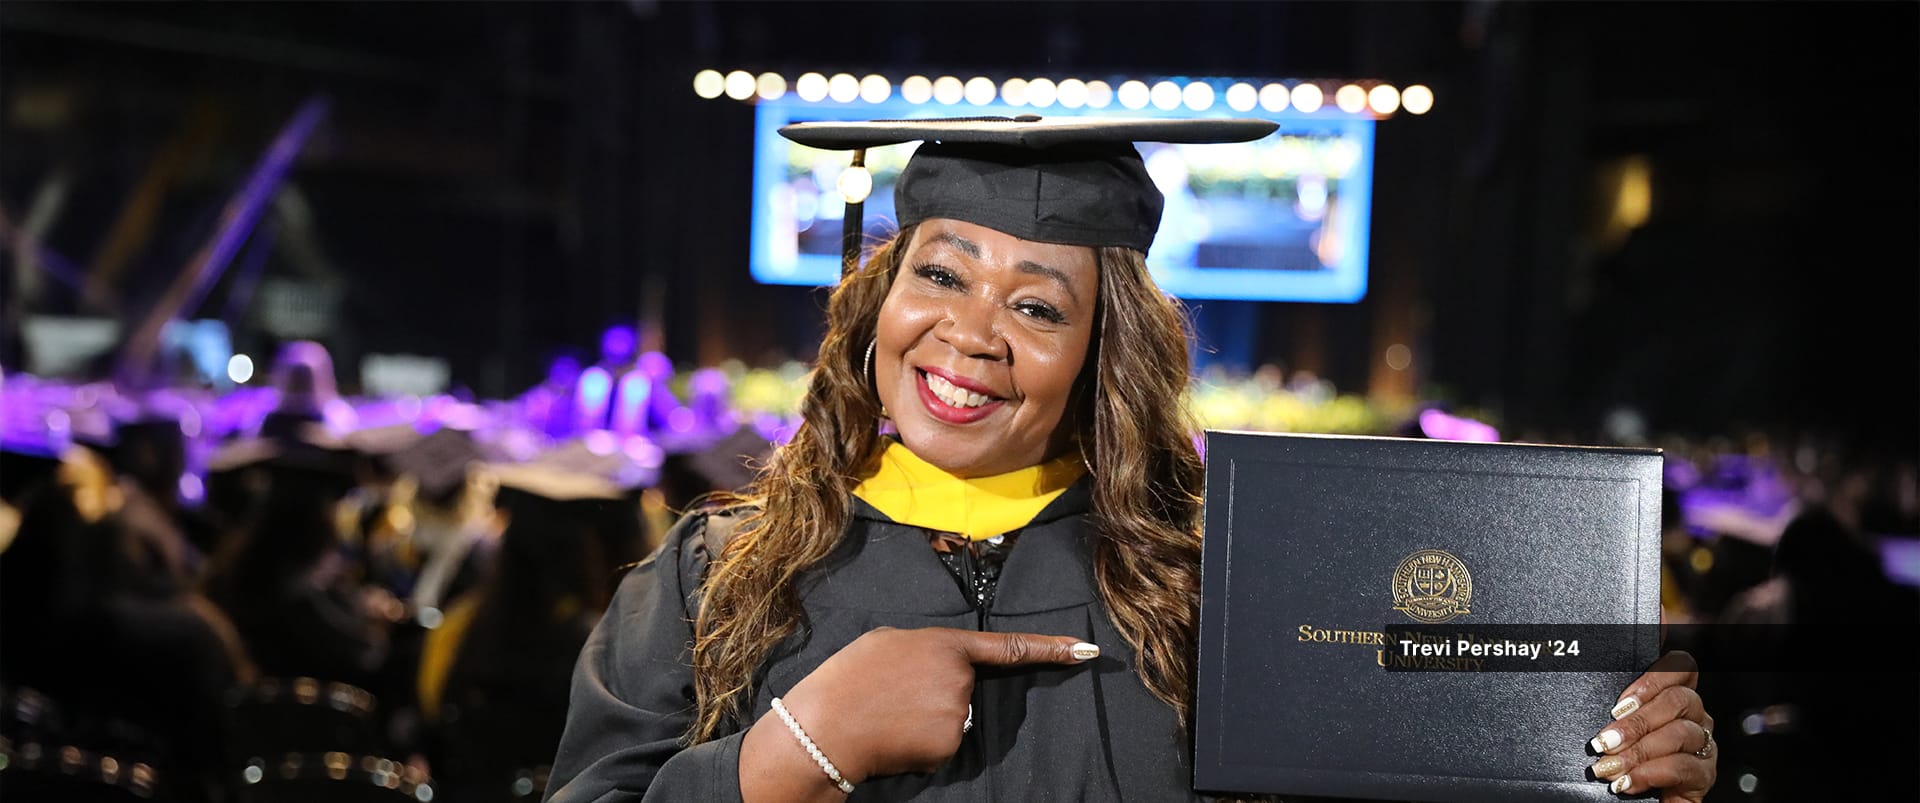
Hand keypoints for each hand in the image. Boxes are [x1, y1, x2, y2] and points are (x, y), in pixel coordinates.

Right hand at [740, 626, 1096, 799]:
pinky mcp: (950, 746)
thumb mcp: (886, 641)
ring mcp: (958, 715)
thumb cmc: (848, 679)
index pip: (1010, 647)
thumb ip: (924, 647)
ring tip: (888, 713)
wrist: (827, 728)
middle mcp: (961, 679)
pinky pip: (943, 743)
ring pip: (953, 718)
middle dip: (937, 694)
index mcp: (946, 644)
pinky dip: (922, 743)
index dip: (1052, 648)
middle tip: (894, 694)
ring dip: (926, 719)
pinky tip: (895, 736)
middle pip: (964, 690)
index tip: (1085, 650)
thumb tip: (938, 665)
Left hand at [1588, 651, 1715, 800]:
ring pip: (1681, 733)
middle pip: (1679, 700)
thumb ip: (1615, 712)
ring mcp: (1701, 745)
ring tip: (1611, 766)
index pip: (1681, 667)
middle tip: (1605, 741)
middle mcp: (1692, 717)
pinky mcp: (1703, 775)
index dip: (1653, 679)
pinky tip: (1630, 781)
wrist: (1634, 802)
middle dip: (1636, 722)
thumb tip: (1588, 698)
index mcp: (1672, 699)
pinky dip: (1652, 773)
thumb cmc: (1622, 760)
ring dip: (1640, 750)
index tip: (1618, 705)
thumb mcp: (1615, 729)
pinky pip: (1684, 766)